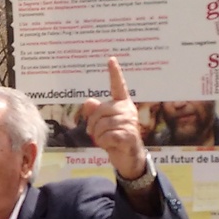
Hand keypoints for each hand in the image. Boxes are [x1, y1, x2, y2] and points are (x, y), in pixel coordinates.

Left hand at [78, 57, 148, 178]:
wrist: (128, 158)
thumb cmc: (114, 138)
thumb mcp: (102, 124)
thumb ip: (94, 112)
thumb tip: (88, 102)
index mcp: (122, 104)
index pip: (118, 86)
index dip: (115, 73)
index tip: (111, 59)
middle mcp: (128, 110)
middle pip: (100, 111)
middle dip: (93, 125)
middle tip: (98, 133)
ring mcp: (130, 123)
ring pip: (101, 125)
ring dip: (98, 136)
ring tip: (106, 140)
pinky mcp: (129, 136)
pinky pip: (106, 136)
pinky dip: (103, 143)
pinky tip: (111, 145)